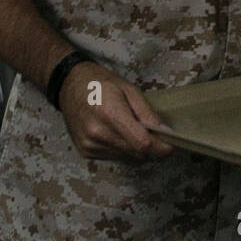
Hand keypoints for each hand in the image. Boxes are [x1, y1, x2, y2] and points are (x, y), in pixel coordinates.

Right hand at [59, 62, 174, 161]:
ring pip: (127, 157)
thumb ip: (147, 113)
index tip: (171, 144)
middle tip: (153, 132)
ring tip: (130, 128)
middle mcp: (97, 133)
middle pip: (137, 153)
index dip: (160, 147)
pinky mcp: (85, 152)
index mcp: (109, 113)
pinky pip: (114, 157)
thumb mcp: (128, 89)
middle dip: (151, 147)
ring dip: (135, 147)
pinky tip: (116, 133)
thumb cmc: (100, 83)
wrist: (68, 86)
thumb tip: (165, 132)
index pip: (142, 143)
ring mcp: (89, 145)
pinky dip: (122, 148)